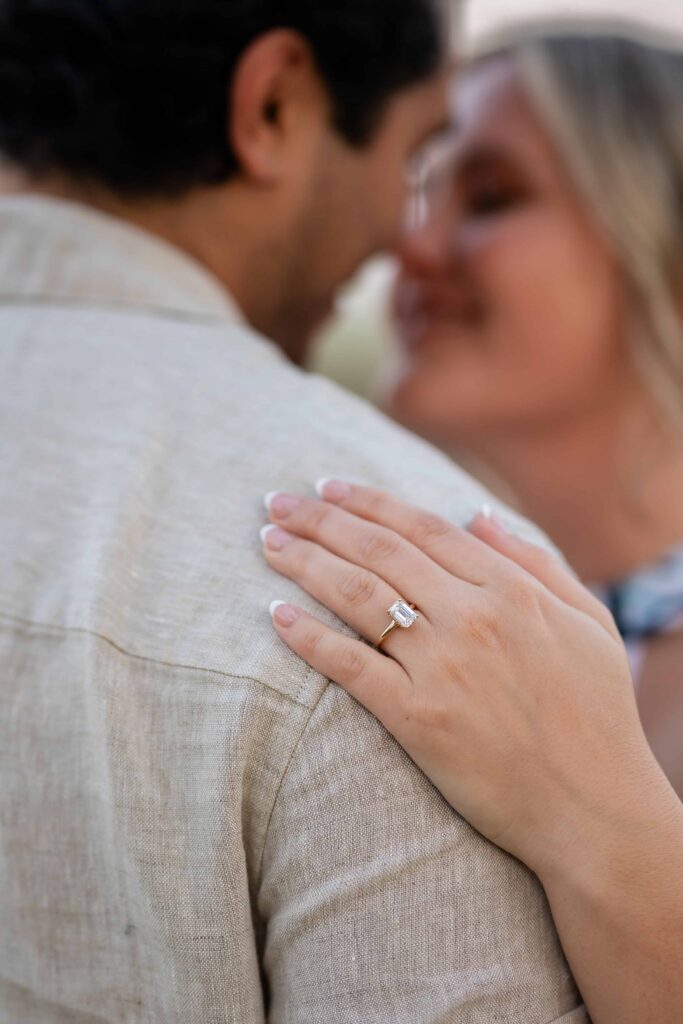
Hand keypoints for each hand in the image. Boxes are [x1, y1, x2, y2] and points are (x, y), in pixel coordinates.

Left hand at [260, 481, 659, 875]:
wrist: (593, 809)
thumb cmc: (597, 715)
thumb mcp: (587, 623)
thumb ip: (535, 562)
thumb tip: (479, 515)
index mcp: (510, 589)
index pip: (422, 527)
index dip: (368, 501)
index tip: (327, 487)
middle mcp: (471, 617)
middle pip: (378, 550)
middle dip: (320, 519)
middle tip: (276, 504)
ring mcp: (441, 667)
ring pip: (356, 595)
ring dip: (304, 562)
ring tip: (268, 542)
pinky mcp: (417, 718)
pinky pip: (349, 666)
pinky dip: (308, 637)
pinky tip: (276, 614)